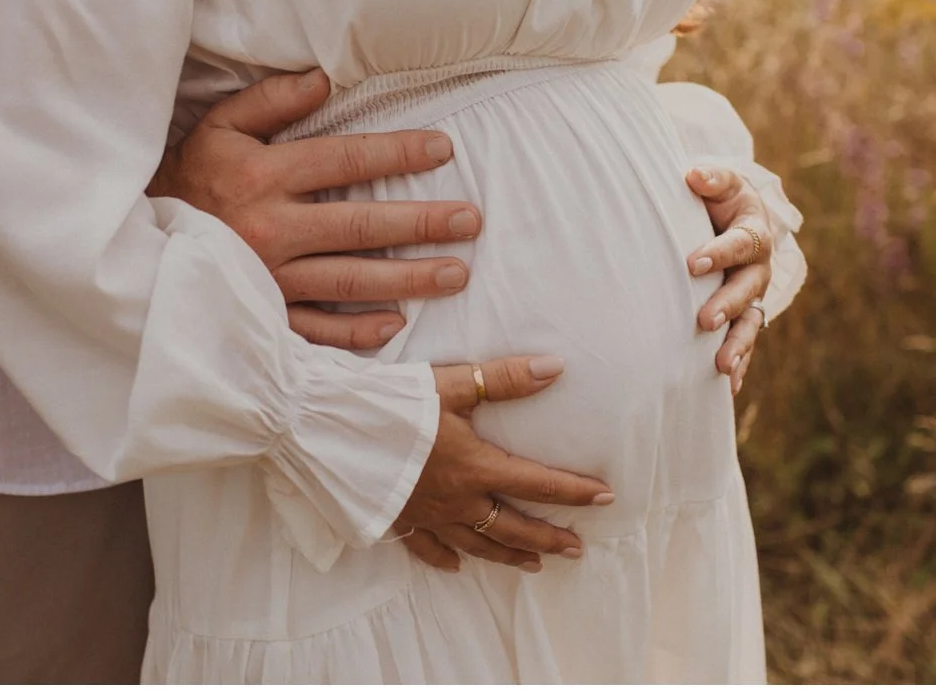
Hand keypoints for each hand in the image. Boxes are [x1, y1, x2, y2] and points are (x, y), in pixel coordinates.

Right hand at [149, 70, 482, 348]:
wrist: (131, 245)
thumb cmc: (187, 178)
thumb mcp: (219, 127)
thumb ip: (271, 102)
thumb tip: (324, 78)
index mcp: (263, 175)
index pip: (346, 160)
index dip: (398, 153)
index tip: (442, 150)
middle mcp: (271, 229)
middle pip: (362, 226)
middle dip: (422, 222)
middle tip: (470, 220)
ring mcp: (267, 280)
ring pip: (352, 281)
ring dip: (409, 278)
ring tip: (457, 273)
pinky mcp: (261, 318)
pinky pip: (317, 331)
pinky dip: (357, 332)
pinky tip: (396, 326)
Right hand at [394, 355, 612, 572]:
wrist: (330, 430)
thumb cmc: (390, 404)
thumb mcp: (450, 384)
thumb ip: (504, 379)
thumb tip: (555, 368)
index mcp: (475, 468)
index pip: (538, 484)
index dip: (574, 491)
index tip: (605, 499)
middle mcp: (456, 500)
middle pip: (512, 527)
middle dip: (548, 538)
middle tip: (577, 549)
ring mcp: (427, 516)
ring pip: (477, 545)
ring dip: (509, 556)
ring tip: (534, 565)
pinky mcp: (398, 521)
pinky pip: (427, 549)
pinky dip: (445, 559)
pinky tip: (456, 566)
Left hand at [684, 165, 774, 395]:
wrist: (733, 219)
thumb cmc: (719, 199)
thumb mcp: (719, 183)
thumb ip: (710, 179)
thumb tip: (693, 175)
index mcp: (753, 234)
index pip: (739, 244)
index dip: (718, 254)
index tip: (692, 264)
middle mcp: (758, 269)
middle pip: (747, 290)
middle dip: (727, 306)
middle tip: (704, 321)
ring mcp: (753, 296)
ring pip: (750, 323)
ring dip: (737, 345)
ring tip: (720, 366)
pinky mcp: (744, 316)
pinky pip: (745, 343)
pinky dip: (740, 365)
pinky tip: (726, 387)